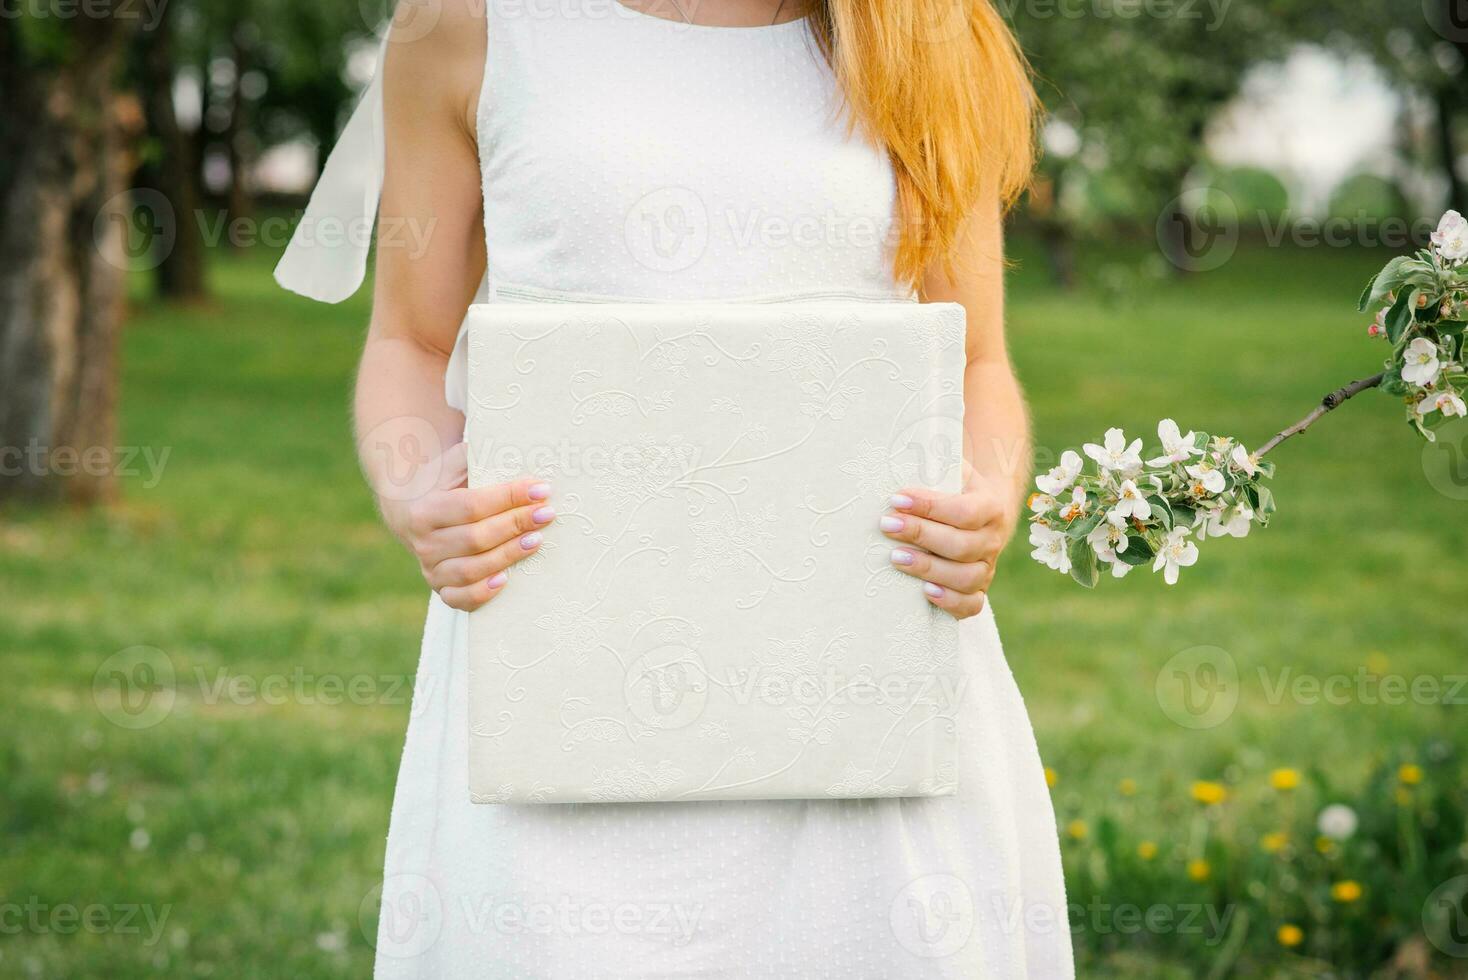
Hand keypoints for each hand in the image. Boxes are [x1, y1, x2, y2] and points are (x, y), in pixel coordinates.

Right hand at [380, 442, 554, 610]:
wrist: (412, 508)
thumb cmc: (445, 482)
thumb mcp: (454, 464)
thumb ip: (479, 459)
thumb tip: (520, 454)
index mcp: (425, 509)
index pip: (472, 505)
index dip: (508, 498)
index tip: (540, 489)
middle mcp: (423, 542)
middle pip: (475, 538)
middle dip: (515, 525)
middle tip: (547, 513)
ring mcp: (430, 569)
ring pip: (471, 570)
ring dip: (508, 556)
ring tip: (537, 541)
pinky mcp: (440, 588)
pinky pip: (460, 599)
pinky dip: (482, 594)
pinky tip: (506, 580)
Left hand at [879, 479, 1014, 619]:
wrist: (984, 511)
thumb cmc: (958, 489)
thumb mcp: (953, 471)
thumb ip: (934, 467)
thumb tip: (900, 463)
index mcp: (991, 507)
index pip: (964, 511)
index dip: (930, 507)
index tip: (897, 499)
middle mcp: (993, 540)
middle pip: (961, 545)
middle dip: (921, 535)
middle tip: (887, 525)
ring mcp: (988, 568)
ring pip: (966, 577)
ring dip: (928, 568)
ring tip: (895, 557)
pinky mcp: (978, 590)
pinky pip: (971, 605)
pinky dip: (951, 602)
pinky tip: (925, 592)